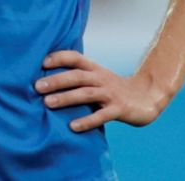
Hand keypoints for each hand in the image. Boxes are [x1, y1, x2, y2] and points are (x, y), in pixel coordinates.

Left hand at [34, 50, 168, 131]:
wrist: (147, 97)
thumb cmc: (114, 88)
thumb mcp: (97, 77)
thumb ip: (79, 77)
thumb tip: (48, 79)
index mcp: (95, 69)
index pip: (75, 58)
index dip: (59, 57)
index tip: (42, 62)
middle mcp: (101, 78)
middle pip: (77, 76)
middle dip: (56, 80)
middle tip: (37, 86)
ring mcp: (110, 94)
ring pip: (86, 93)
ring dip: (66, 98)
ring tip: (48, 103)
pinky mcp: (119, 109)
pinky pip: (101, 116)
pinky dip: (86, 121)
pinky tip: (73, 127)